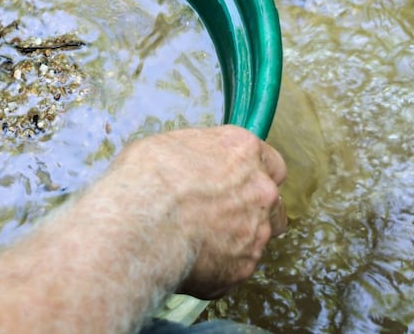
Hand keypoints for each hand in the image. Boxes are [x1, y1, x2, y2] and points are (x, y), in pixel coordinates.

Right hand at [111, 125, 286, 299]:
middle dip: (253, 209)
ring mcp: (255, 233)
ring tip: (200, 241)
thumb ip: (196, 156)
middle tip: (219, 213)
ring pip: (258, 239)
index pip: (271, 162)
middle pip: (272, 203)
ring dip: (237, 239)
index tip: (237, 181)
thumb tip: (191, 166)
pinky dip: (216, 267)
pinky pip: (234, 268)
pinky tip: (188, 260)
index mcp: (242, 152)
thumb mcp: (168, 144)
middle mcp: (260, 191)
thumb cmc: (148, 178)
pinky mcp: (241, 269)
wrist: (141, 223)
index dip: (254, 174)